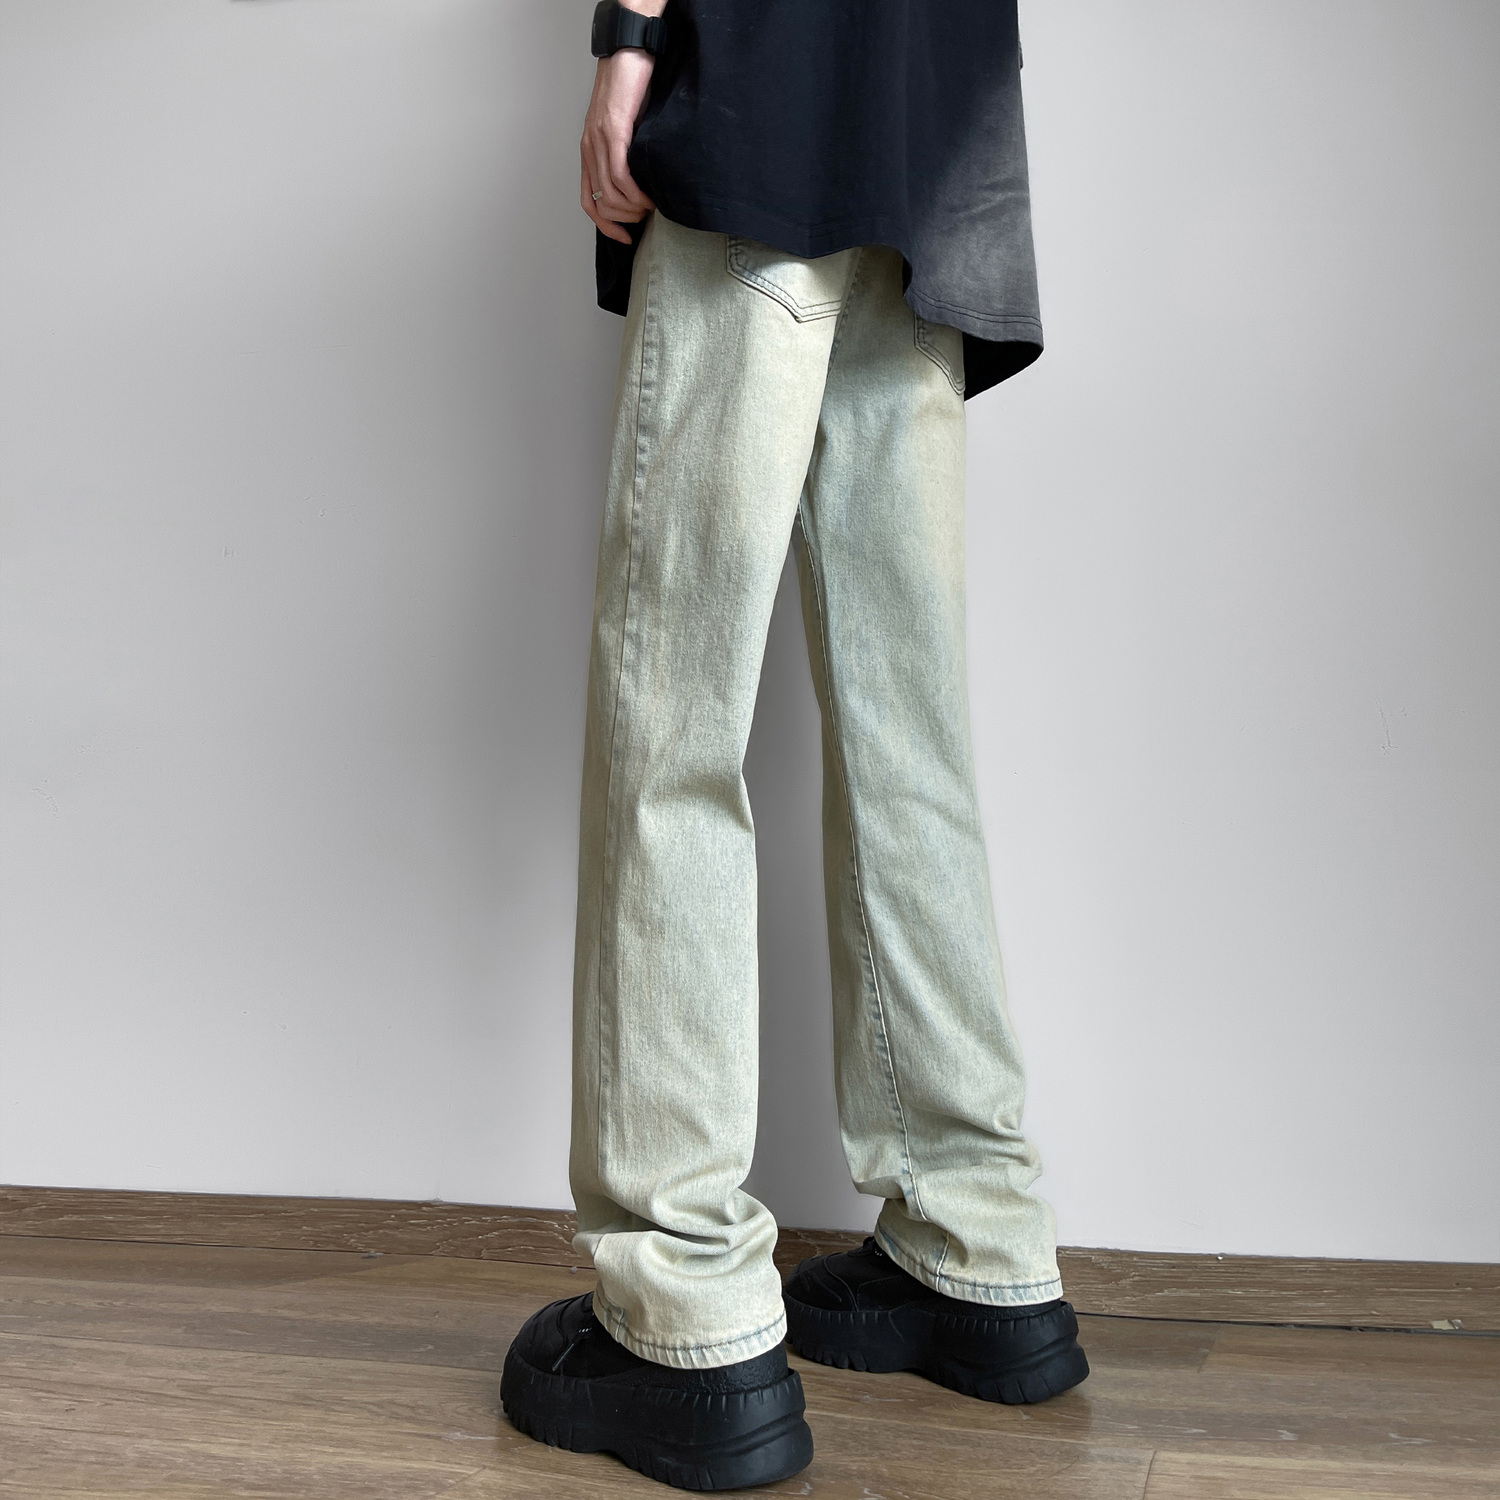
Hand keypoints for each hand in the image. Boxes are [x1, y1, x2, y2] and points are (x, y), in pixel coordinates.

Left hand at [581, 46, 657, 243]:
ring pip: (610, 193)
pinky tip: (649, 196)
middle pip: (600, 203)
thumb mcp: (627, 130)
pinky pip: (620, 175)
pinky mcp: (614, 131)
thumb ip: (627, 155)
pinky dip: (635, 192)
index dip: (605, 226)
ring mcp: (599, 141)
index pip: (588, 201)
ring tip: (651, 206)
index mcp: (589, 151)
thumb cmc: (632, 89)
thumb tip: (642, 185)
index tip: (625, 237)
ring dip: (633, 208)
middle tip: (646, 215)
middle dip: (625, 219)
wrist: (629, 54)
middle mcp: (589, 148)